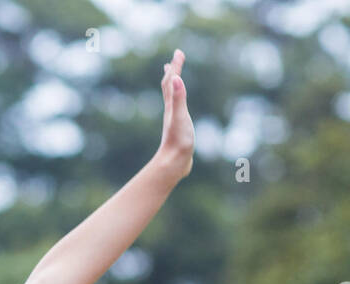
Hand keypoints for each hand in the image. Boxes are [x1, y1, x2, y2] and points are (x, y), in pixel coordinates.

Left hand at [155, 49, 193, 178]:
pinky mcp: (178, 129)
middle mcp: (171, 111)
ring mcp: (174, 120)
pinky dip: (178, 103)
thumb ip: (179, 98)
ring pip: (172, 99)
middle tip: (172, 61)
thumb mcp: (180, 117)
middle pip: (169, 87)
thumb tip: (176, 79)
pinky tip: (180, 108)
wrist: (173, 164)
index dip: (176, 66)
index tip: (179, 52)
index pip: (173, 81)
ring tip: (173, 81)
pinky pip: (178, 111)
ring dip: (173, 87)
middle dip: (172, 72)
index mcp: (172, 105)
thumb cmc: (178, 142)